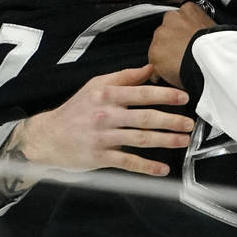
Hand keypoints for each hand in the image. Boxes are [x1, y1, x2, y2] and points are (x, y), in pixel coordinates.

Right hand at [17, 65, 193, 176]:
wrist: (47, 136)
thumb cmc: (76, 109)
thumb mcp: (95, 86)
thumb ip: (124, 77)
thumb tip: (151, 68)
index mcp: (106, 95)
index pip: (140, 93)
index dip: (164, 95)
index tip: (184, 98)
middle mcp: (105, 115)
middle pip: (144, 117)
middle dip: (171, 121)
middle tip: (190, 124)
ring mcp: (102, 137)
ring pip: (140, 139)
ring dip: (165, 141)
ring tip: (183, 141)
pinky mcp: (99, 156)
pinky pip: (127, 162)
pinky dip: (147, 166)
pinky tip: (163, 169)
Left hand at [148, 2, 215, 87]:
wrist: (213, 61)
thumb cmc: (218, 47)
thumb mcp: (213, 29)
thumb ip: (200, 29)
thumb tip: (199, 38)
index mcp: (189, 9)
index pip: (180, 19)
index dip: (184, 33)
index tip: (189, 42)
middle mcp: (171, 18)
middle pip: (167, 32)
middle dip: (173, 43)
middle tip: (185, 55)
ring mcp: (161, 35)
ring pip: (159, 47)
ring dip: (166, 57)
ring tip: (181, 67)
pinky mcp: (154, 53)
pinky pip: (155, 65)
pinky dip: (161, 72)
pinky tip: (175, 75)